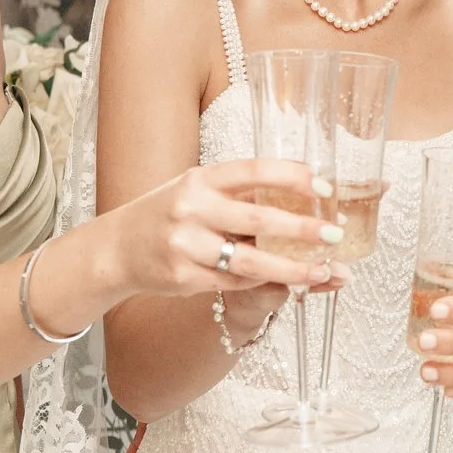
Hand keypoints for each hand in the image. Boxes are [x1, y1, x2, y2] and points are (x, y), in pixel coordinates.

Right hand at [100, 159, 336, 299]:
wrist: (118, 248)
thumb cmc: (170, 213)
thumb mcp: (197, 188)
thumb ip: (239, 190)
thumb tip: (301, 192)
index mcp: (201, 178)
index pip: (254, 171)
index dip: (292, 176)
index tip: (325, 186)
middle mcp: (192, 208)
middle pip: (259, 218)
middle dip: (302, 227)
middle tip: (334, 234)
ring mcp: (186, 244)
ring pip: (250, 260)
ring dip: (292, 267)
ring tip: (322, 270)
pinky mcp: (184, 277)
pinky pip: (234, 281)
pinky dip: (262, 281)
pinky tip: (287, 282)